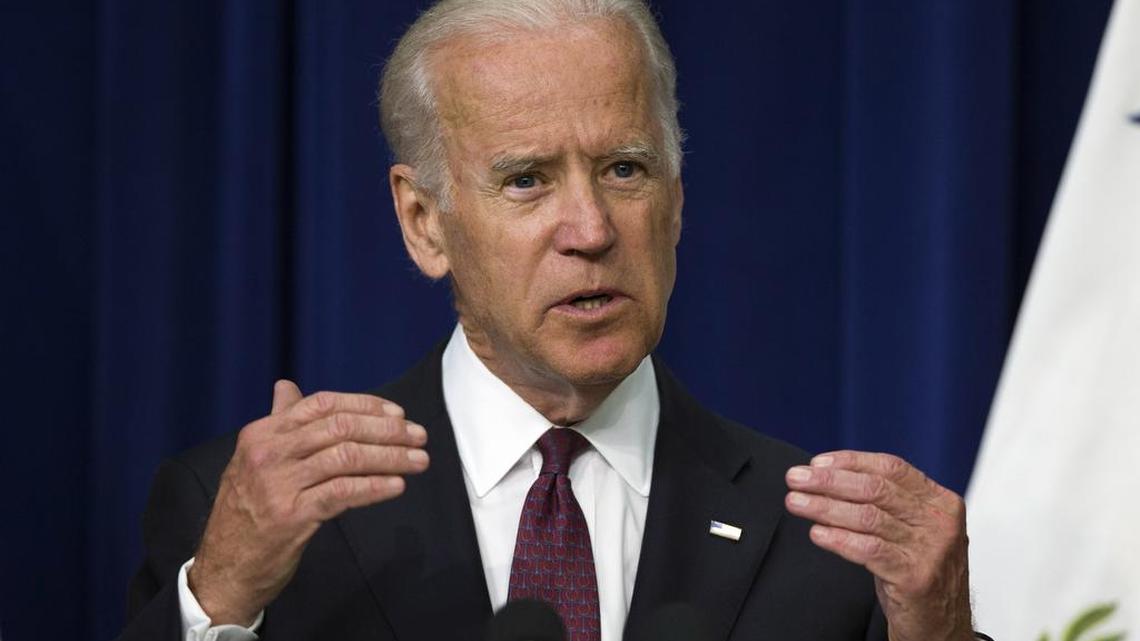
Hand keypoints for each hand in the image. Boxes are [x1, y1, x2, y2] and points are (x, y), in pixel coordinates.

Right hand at [187, 380, 428, 625]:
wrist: (224, 568)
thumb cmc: (247, 511)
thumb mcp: (254, 460)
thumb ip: (278, 423)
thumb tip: (286, 387)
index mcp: (262, 433)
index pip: (322, 404)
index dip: (365, 405)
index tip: (398, 413)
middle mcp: (269, 453)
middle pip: (340, 428)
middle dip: (387, 430)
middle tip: (419, 436)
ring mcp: (278, 484)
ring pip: (347, 457)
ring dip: (391, 457)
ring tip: (418, 460)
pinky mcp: (291, 516)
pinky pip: (343, 492)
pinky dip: (375, 486)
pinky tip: (397, 485)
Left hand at [784, 451, 972, 640]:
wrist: (942, 626)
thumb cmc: (918, 573)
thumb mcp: (910, 530)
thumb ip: (884, 504)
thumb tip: (829, 478)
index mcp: (940, 502)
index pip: (891, 467)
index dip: (850, 462)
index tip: (817, 463)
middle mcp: (939, 522)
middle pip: (875, 489)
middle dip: (829, 481)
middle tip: (796, 478)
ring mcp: (930, 550)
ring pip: (868, 517)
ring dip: (824, 507)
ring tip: (796, 502)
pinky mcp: (915, 577)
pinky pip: (868, 549)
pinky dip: (839, 539)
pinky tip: (817, 533)